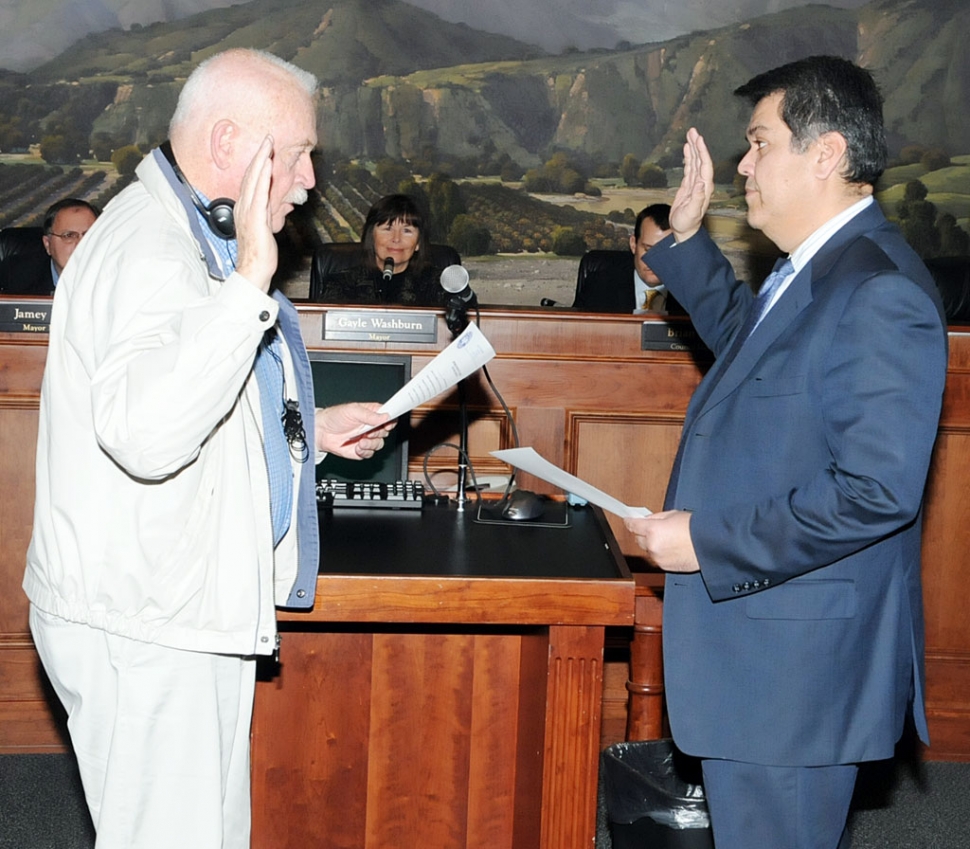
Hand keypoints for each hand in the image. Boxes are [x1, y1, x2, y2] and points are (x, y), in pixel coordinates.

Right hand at [234, 135, 277, 292]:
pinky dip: (263, 178)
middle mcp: (244, 206)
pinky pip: (259, 194)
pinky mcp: (255, 218)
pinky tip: (267, 166)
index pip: (251, 181)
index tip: (264, 149)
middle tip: (267, 138)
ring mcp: (248, 211)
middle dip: (259, 155)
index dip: (257, 164)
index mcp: (245, 208)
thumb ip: (265, 213)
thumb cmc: (259, 253)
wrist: (253, 270)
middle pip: (251, 175)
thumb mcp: (263, 227)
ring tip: (267, 145)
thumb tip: (270, 206)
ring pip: (254, 180)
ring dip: (261, 161)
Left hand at [316, 402, 395, 459]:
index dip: (391, 420)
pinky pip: (370, 453)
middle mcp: (371, 426)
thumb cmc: (334, 417)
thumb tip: (385, 417)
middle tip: (368, 431)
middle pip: (386, 432)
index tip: (388, 424)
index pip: (389, 416)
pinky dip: (364, 451)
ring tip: (361, 440)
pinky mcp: (362, 450)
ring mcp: (367, 438)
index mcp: (372, 414)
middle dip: (379, 433)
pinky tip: (357, 447)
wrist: (322, 432)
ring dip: (371, 443)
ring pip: (380, 444)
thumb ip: (370, 415)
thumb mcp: (352, 410)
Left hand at [623, 510, 699, 572]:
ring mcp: (658, 557)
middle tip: (655, 529)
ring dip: (653, 544)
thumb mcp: (673, 515)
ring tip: (669, 539)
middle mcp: (652, 545)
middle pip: (638, 539)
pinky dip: (661, 553)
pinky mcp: (664, 566)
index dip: (629, 522)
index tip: (627, 520)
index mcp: (653, 530)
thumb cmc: (695, 529)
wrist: (709, 544)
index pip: (632, 526)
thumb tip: (646, 519)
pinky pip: (657, 558)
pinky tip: (673, 548)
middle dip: (643, 533)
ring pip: (647, 550)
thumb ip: (656, 517)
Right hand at [668, 127, 713, 242]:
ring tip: (689, 134)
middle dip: (697, 145)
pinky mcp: (689, 186)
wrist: (684, 230)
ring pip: (695, 161)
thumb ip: (697, 198)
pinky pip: (690, 167)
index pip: (705, 165)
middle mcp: (702, 183)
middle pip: (701, 160)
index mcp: (705, 187)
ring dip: (693, 148)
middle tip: (692, 131)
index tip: (698, 140)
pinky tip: (686, 148)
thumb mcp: (692, 212)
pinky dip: (688, 156)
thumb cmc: (688, 223)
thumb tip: (699, 182)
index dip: (702, 152)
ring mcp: (696, 183)